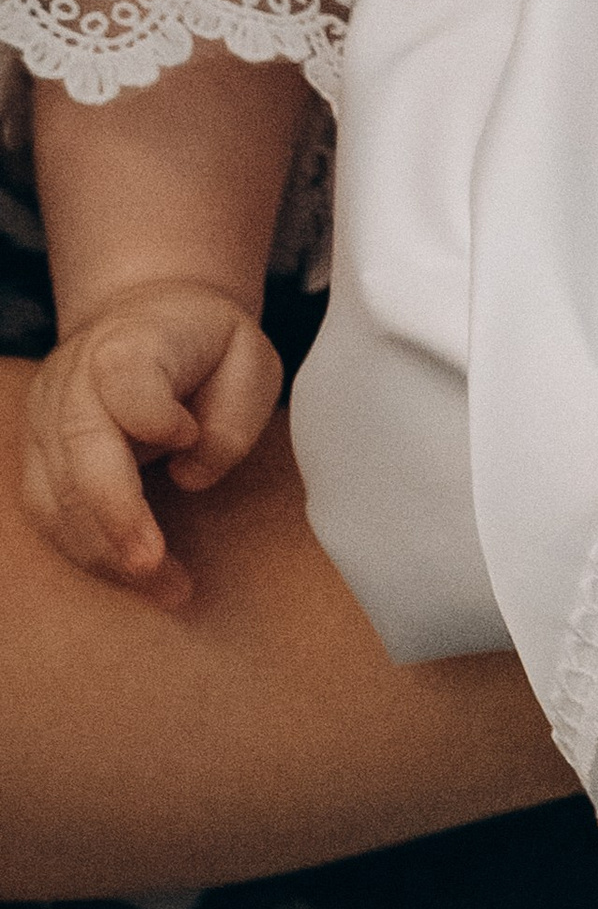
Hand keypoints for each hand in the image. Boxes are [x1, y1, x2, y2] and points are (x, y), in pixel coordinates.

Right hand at [25, 281, 282, 608]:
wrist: (150, 319)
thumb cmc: (211, 348)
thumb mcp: (250, 362)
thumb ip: (231, 418)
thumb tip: (188, 476)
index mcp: (130, 343)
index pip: (124, 378)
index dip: (153, 416)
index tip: (187, 436)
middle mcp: (73, 378)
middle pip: (78, 450)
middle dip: (116, 519)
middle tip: (158, 570)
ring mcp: (45, 417)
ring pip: (55, 494)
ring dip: (105, 553)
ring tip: (167, 590)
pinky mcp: (36, 452)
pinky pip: (47, 513)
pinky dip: (87, 552)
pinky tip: (133, 577)